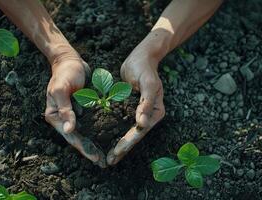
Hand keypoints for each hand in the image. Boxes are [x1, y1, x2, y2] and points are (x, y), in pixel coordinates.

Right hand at [44, 50, 106, 167]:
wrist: (70, 60)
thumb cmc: (64, 73)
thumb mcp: (61, 89)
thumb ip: (65, 109)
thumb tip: (68, 130)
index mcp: (55, 115)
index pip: (70, 136)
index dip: (83, 148)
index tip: (95, 157)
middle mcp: (63, 118)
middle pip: (77, 138)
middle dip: (89, 150)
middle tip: (103, 162)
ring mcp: (72, 114)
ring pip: (84, 133)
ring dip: (93, 144)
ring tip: (104, 156)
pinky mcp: (81, 109)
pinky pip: (89, 123)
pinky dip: (96, 131)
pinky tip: (105, 138)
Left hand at [107, 36, 165, 164]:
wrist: (141, 57)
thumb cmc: (144, 68)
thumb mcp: (148, 83)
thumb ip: (146, 102)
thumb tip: (142, 123)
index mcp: (155, 111)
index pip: (140, 131)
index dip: (128, 143)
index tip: (116, 153)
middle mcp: (148, 115)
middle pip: (134, 135)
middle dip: (122, 148)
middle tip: (109, 161)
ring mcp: (139, 112)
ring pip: (128, 132)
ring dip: (118, 144)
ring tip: (108, 156)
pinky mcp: (130, 108)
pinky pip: (123, 123)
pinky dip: (115, 132)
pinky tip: (106, 139)